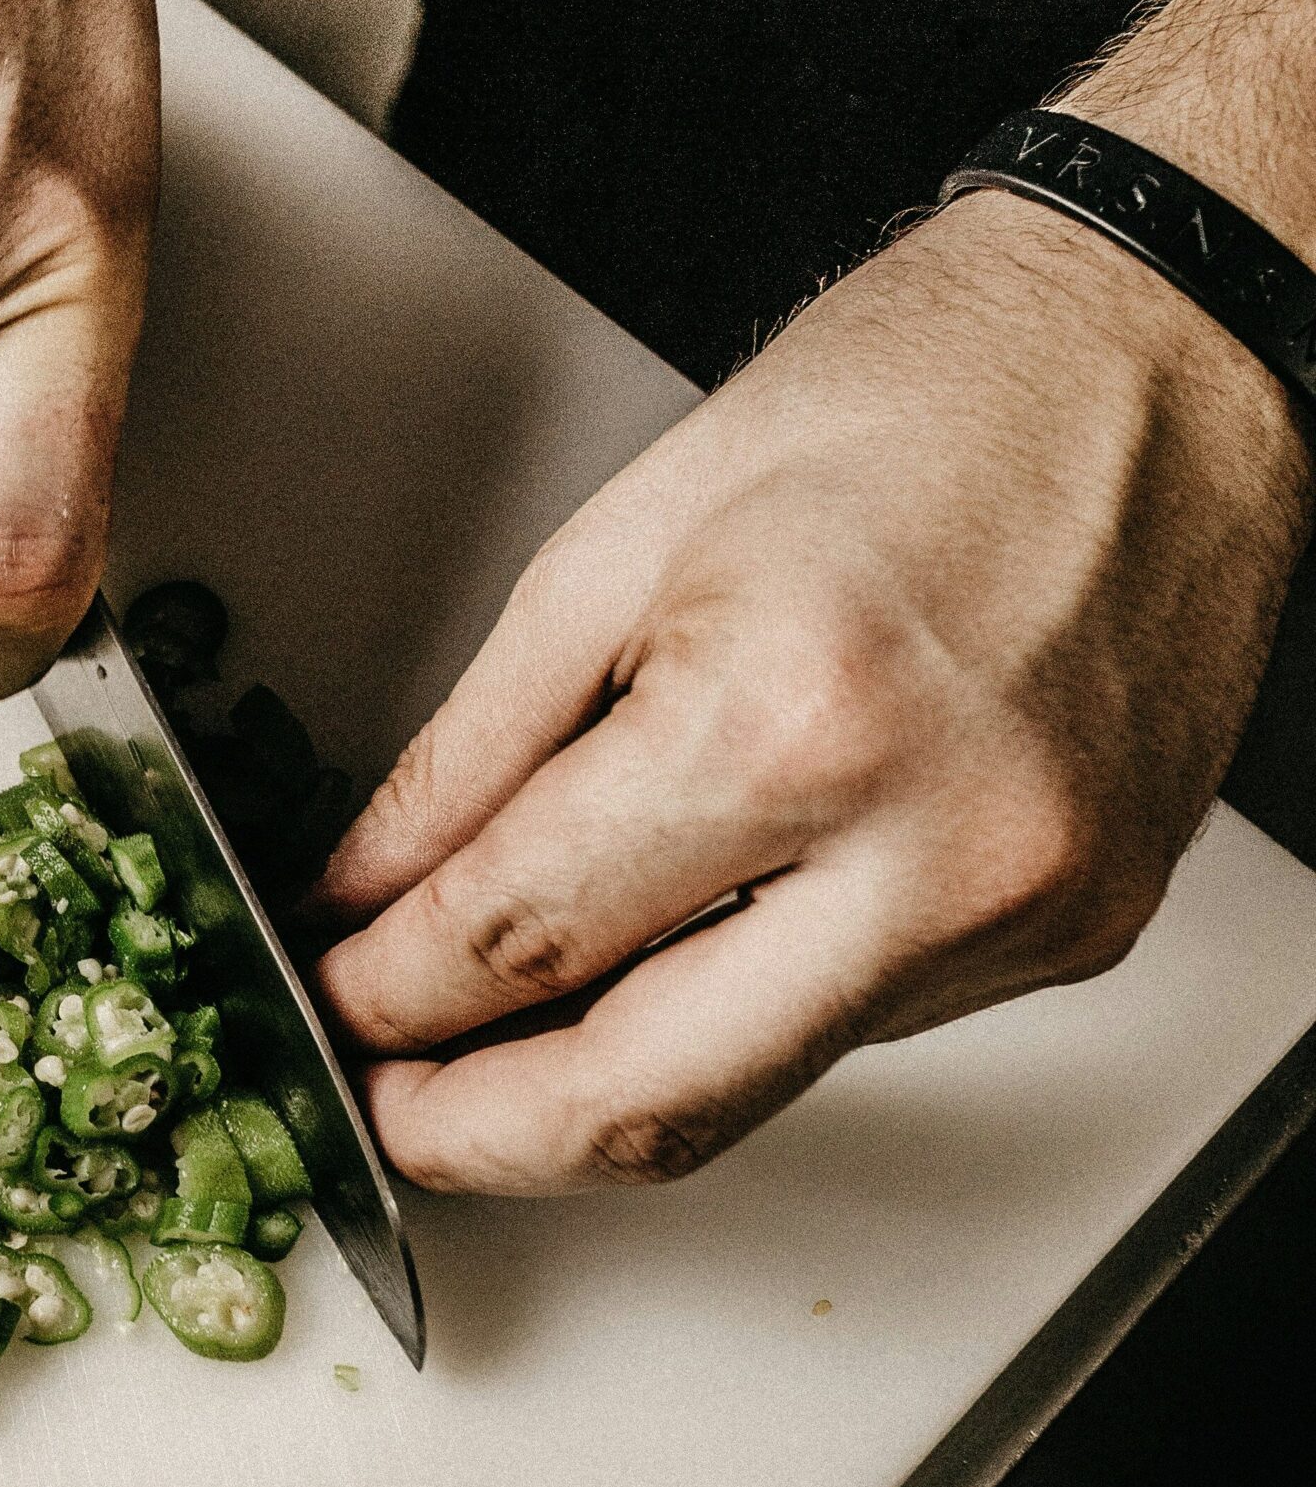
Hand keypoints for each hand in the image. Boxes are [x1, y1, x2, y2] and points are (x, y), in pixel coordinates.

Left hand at [309, 191, 1309, 1191]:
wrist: (1153, 352)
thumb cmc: (909, 396)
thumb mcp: (618, 543)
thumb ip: (470, 750)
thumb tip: (368, 890)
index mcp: (789, 719)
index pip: (521, 939)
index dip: (386, 995)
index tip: (332, 995)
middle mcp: (930, 847)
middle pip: (643, 1101)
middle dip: (475, 1134)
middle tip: (386, 1101)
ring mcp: (1021, 910)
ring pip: (749, 1094)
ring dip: (594, 1093)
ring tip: (489, 1044)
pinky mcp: (1075, 933)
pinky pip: (849, 1031)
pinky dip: (725, 1020)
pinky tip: (658, 966)